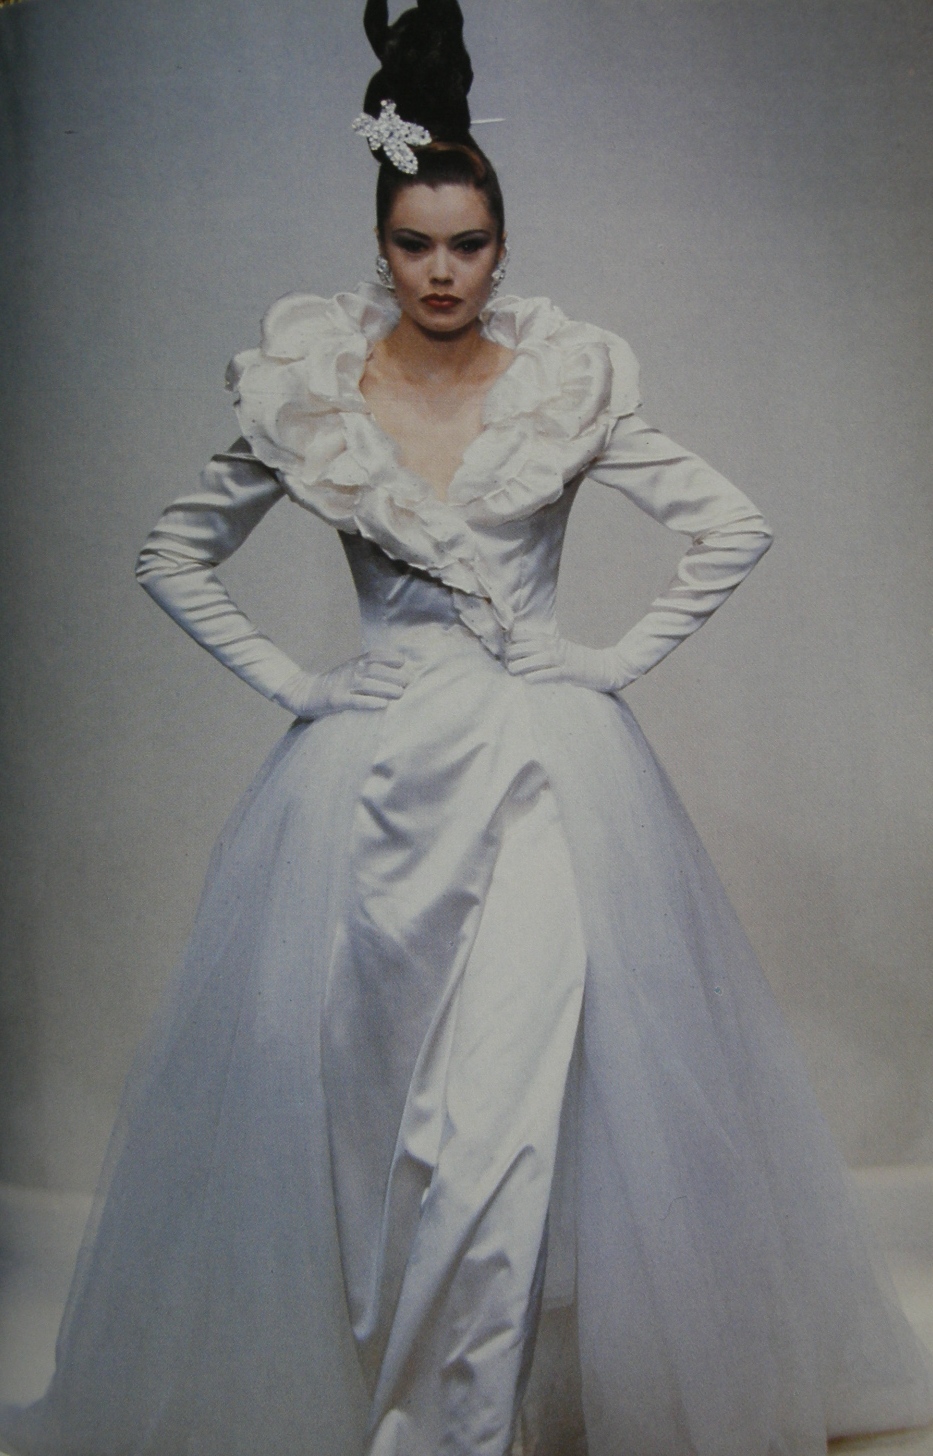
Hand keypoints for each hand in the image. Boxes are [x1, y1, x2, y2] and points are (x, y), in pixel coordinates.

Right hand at [273, 652, 409, 718]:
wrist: (305, 692)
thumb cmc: (334, 683)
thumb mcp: (351, 670)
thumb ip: (370, 668)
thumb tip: (398, 671)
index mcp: (354, 663)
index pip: (375, 655)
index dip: (390, 657)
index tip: (402, 663)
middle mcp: (350, 672)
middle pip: (375, 670)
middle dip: (393, 675)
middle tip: (407, 683)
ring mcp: (343, 686)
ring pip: (367, 685)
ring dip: (386, 688)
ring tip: (400, 694)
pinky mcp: (336, 700)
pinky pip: (354, 701)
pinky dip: (369, 702)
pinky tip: (382, 705)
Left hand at [505, 633, 631, 693]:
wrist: (608, 666)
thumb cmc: (582, 661)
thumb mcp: (562, 649)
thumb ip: (544, 650)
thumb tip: (521, 655)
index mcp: (552, 640)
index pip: (527, 636)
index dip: (512, 641)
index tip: (502, 650)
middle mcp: (556, 647)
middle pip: (529, 646)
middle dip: (513, 653)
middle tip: (505, 662)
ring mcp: (564, 659)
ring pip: (538, 659)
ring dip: (522, 665)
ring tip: (511, 671)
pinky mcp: (571, 672)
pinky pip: (552, 673)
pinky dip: (538, 676)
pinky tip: (528, 680)